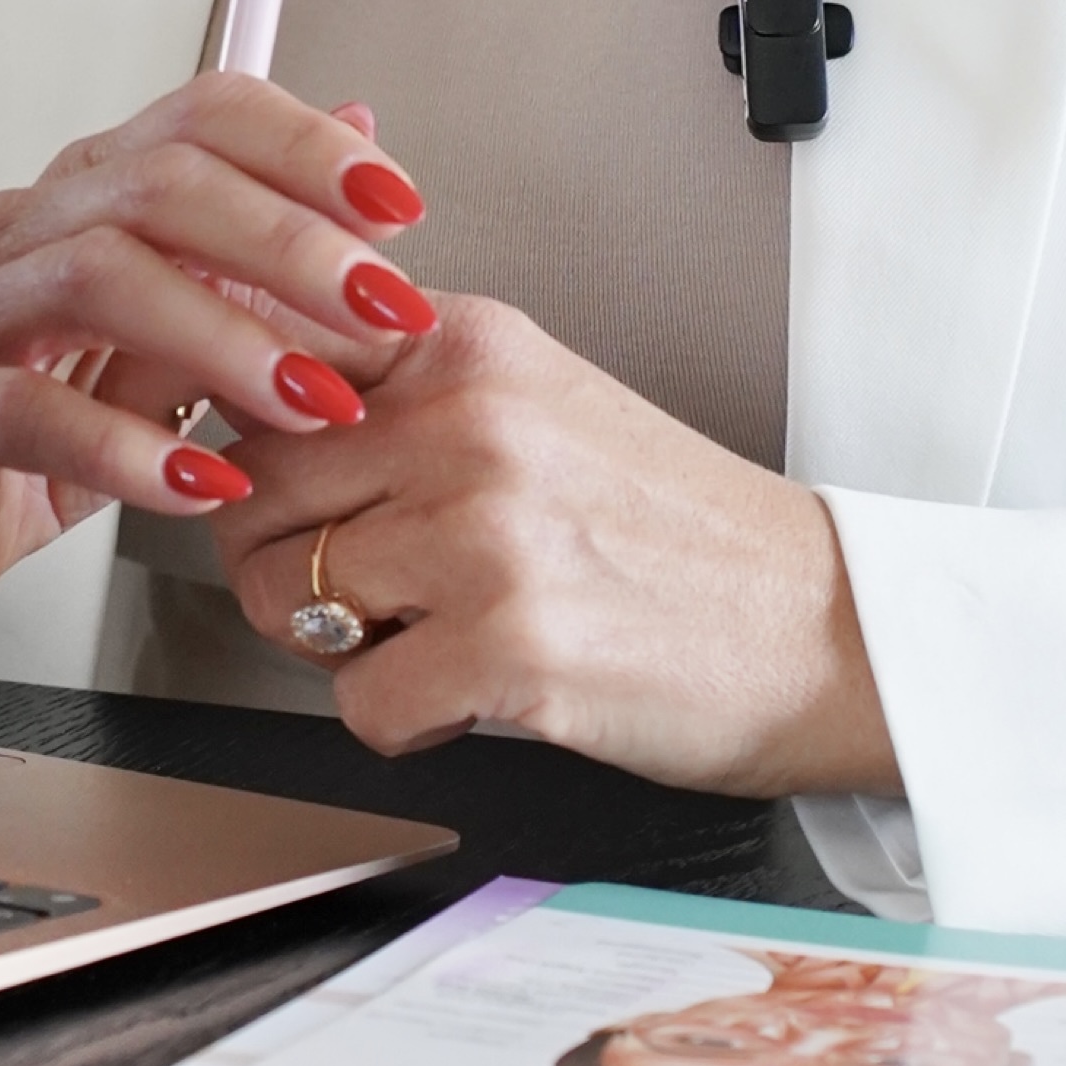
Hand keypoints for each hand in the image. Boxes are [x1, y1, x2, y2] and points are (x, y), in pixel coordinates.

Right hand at [0, 81, 435, 652]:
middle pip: (160, 183)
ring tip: (313, 401)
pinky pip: (25, 411)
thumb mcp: (166, 319)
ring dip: (224, 336)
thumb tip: (361, 128)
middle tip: (384, 310)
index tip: (400, 205)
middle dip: (291, 242)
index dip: (306, 148)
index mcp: (88, 193)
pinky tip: (201, 483)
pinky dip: (126, 450)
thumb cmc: (31, 407)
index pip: (202, 117)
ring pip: (96, 275)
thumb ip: (253, 232)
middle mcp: (25, 233)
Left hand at [204, 295, 896, 801]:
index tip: (272, 479)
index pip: (266, 360)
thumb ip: (405, 388)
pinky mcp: (505, 645)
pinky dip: (404, 720)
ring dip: (342, 643)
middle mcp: (468, 419)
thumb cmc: (676, 533)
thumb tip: (244, 387)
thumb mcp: (539, 403)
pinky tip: (477, 691)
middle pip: (250, 492)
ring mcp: (484, 531)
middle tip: (374, 588)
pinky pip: (358, 703)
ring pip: (283, 599)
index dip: (244, 438)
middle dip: (286, 559)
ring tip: (435, 635)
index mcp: (469, 345)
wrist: (821, 626)